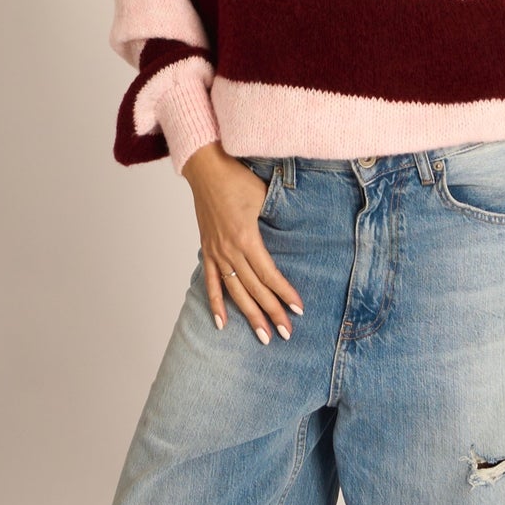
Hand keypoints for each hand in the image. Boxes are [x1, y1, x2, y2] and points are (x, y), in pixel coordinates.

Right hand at [180, 142, 304, 343]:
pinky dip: (215, 304)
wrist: (206, 168)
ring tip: (262, 336)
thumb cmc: (237, 178)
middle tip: (286, 334)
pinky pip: (211, 282)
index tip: (298, 310)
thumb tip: (296, 234)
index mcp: (246, 238)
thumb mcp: (264, 196)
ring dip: (249, 315)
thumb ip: (278, 218)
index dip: (284, 293)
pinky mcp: (207, 250)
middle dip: (271, 312)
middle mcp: (229, 250)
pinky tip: (222, 324)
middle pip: (254, 288)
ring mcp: (216, 252)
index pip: (269, 274)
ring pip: (234, 291)